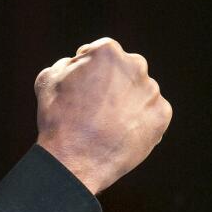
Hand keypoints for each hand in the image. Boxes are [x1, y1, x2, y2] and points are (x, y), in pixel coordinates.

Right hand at [35, 37, 171, 194]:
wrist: (76, 159)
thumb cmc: (58, 117)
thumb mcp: (48, 79)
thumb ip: (67, 64)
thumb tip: (78, 64)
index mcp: (107, 51)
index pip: (100, 51)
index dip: (87, 68)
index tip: (80, 85)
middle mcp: (135, 65)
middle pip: (124, 68)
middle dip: (112, 81)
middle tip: (94, 104)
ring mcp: (152, 91)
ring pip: (139, 90)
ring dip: (126, 100)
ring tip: (105, 123)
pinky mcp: (162, 114)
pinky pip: (150, 112)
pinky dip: (138, 119)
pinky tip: (119, 132)